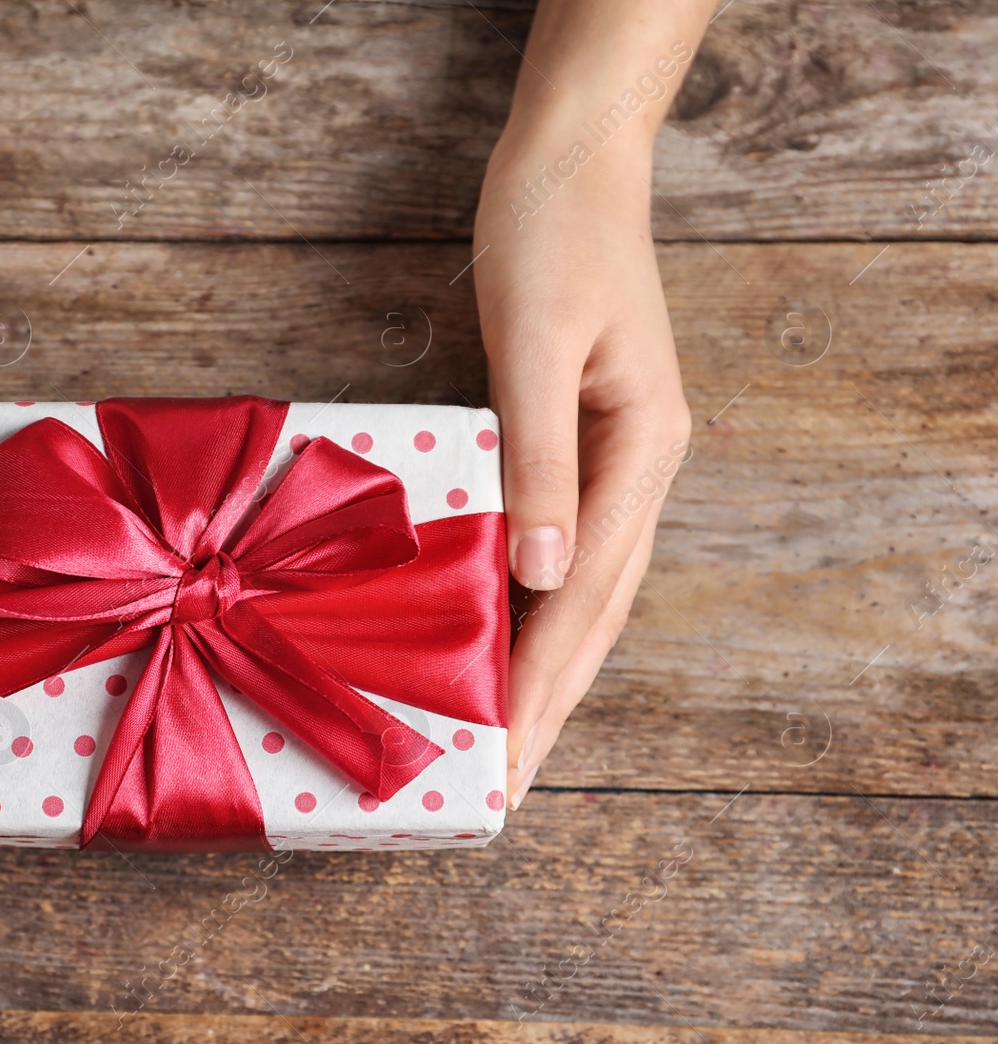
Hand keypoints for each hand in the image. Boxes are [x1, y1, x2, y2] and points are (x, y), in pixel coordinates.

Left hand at [472, 113, 692, 809]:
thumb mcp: (534, 345)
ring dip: (541, 668)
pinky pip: (555, 547)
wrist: (569, 161)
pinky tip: (494, 638)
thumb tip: (540, 576)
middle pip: (593, 613)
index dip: (541, 686)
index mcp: (641, 452)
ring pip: (578, 591)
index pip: (584, 598)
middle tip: (502, 791)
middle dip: (546, 704)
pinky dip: (527, 605)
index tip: (506, 762)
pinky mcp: (577, 445)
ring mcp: (614, 460)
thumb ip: (540, 461)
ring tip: (500, 743)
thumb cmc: (550, 237)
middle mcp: (638, 469)